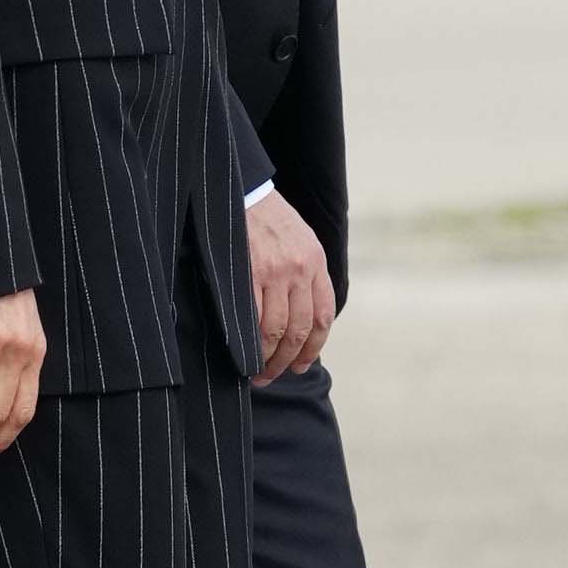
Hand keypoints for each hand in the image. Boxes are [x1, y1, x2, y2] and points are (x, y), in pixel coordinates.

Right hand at [244, 189, 334, 382]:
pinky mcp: (251, 273)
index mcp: (316, 262)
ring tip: (257, 372)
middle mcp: (301, 270)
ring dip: (267, 358)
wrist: (244, 192)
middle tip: (273, 376)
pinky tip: (245, 352)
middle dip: (288, 360)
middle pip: (300, 329)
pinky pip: (254, 317)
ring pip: (277, 329)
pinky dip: (250, 340)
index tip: (302, 365)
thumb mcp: (300, 240)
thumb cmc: (268, 219)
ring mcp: (276, 272)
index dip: (313, 347)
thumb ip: (304, 273)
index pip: (323, 316)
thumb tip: (300, 315)